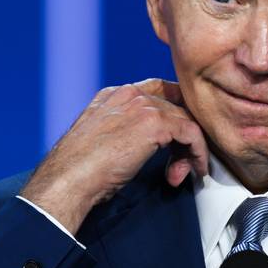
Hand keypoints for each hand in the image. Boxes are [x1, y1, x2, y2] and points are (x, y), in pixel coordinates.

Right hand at [19, 79, 208, 233]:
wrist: (69, 177)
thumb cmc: (79, 170)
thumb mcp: (101, 139)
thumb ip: (123, 131)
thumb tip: (145, 145)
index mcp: (114, 95)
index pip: (157, 90)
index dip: (176, 110)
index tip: (184, 134)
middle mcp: (130, 94)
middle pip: (175, 105)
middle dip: (183, 136)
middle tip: (182, 163)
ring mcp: (143, 106)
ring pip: (186, 119)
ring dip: (190, 149)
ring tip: (186, 172)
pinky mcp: (155, 124)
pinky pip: (192, 133)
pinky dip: (198, 152)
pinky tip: (195, 169)